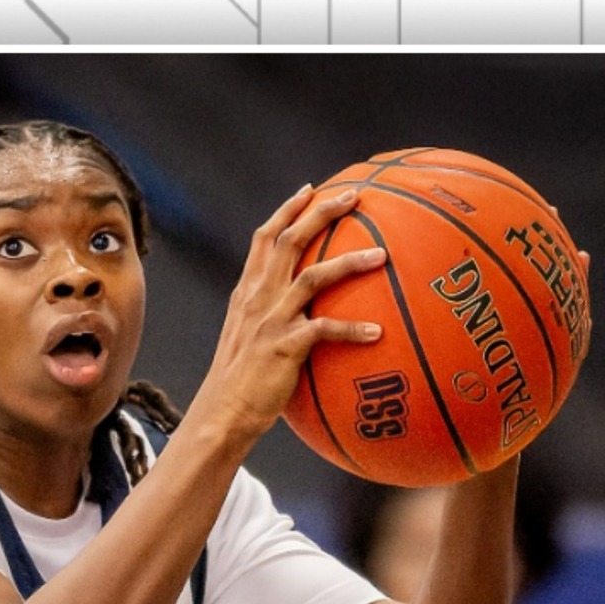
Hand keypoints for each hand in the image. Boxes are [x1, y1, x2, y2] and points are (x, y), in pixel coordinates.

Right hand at [186, 185, 386, 441]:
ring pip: (313, 276)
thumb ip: (269, 316)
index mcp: (247, 293)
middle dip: (321, 213)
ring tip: (383, 254)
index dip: (287, 210)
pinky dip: (352, 330)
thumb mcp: (246, 339)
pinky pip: (324, 330)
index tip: (310, 189)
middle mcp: (257, 299)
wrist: (221, 414)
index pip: (265, 239)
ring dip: (350, 262)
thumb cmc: (240, 383)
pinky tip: (378, 333)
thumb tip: (302, 311)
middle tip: (354, 195)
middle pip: (289, 241)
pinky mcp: (284, 346)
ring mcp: (270, 320)